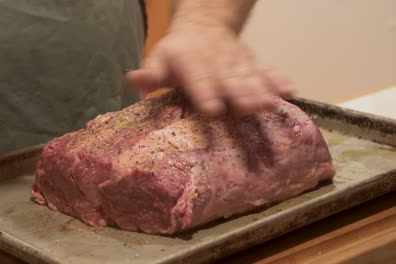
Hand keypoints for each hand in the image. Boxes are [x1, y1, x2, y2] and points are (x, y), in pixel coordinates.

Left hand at [126, 24, 292, 115]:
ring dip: (261, 89)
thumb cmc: (178, 53)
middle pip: (228, 79)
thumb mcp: (159, 59)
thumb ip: (151, 74)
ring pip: (249, 76)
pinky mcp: (251, 63)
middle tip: (250, 108)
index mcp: (189, 61)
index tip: (211, 109)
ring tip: (270, 103)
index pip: (197, 78)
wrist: (204, 26)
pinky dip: (276, 79)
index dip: (204, 92)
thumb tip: (132, 79)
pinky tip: (288, 90)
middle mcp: (215, 60)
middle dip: (239, 94)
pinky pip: (265, 70)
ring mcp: (236, 61)